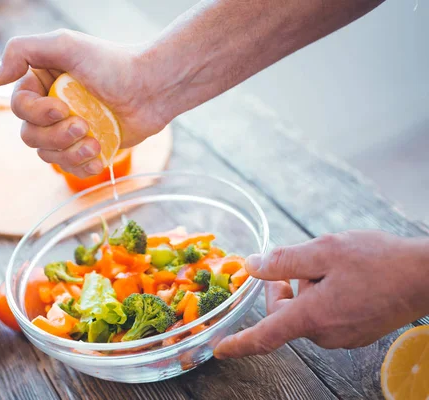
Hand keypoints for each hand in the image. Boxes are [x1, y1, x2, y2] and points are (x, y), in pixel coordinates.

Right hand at [0, 30, 169, 177]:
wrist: (153, 88)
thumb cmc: (113, 64)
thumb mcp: (66, 45)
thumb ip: (22, 51)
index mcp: (42, 82)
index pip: (20, 107)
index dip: (37, 114)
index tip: (62, 107)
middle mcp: (52, 106)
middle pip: (31, 136)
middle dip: (56, 136)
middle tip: (83, 124)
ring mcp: (69, 129)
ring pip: (48, 155)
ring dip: (70, 152)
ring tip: (95, 141)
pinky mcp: (87, 146)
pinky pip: (71, 167)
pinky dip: (82, 166)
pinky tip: (99, 156)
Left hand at [214, 230, 428, 358]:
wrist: (425, 276)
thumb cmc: (377, 261)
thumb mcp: (323, 251)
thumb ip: (282, 261)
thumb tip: (252, 266)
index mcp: (312, 316)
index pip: (265, 336)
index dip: (239, 343)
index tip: (220, 349)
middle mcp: (325, 334)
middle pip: (285, 316)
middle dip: (282, 289)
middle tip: (295, 264)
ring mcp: (343, 337)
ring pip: (306, 313)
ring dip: (306, 289)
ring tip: (330, 267)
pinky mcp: (356, 333)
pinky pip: (325, 316)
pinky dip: (322, 296)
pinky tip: (343, 277)